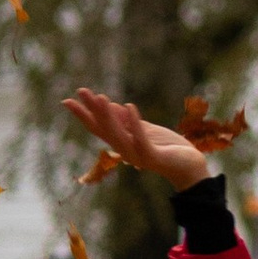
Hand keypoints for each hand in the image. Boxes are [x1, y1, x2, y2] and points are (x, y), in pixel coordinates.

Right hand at [62, 86, 214, 191]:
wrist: (190, 166)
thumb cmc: (167, 148)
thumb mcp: (145, 130)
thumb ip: (128, 122)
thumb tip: (111, 106)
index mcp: (122, 143)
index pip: (98, 127)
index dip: (83, 115)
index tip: (67, 101)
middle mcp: (125, 150)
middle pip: (104, 129)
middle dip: (91, 110)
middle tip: (80, 92)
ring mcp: (138, 155)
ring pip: (118, 134)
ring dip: (109, 115)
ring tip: (100, 97)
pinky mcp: (153, 156)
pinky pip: (141, 139)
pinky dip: (134, 123)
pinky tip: (130, 106)